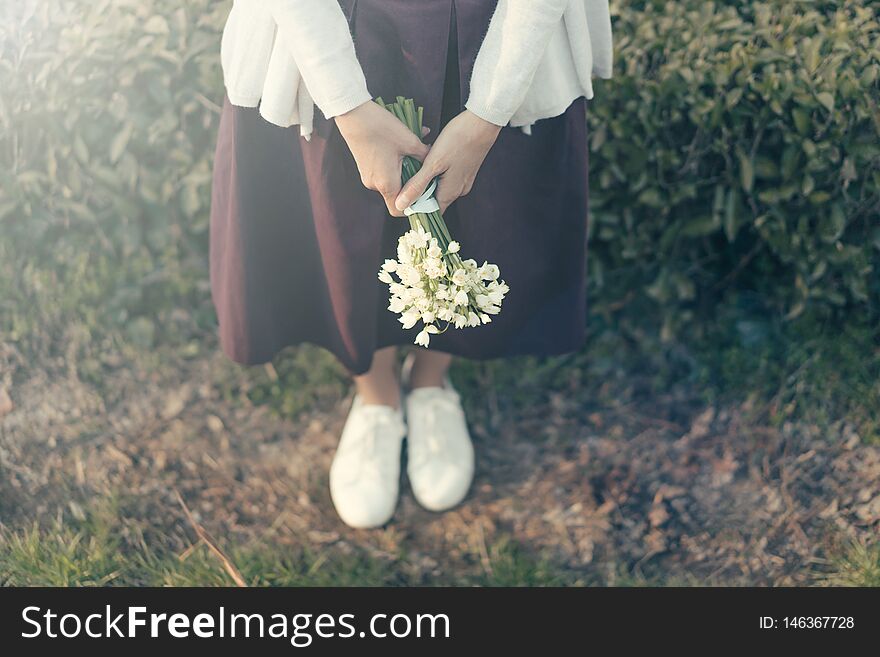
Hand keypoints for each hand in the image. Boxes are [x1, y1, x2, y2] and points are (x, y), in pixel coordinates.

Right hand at [335, 100, 429, 216]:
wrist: (353, 115)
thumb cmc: (381, 128)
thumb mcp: (409, 141)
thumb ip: (425, 156)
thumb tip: (434, 160)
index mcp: (386, 183)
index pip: (399, 210)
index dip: (412, 207)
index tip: (424, 195)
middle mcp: (375, 184)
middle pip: (397, 194)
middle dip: (411, 182)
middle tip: (424, 170)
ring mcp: (368, 176)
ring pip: (391, 180)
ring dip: (404, 170)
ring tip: (413, 152)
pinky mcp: (365, 167)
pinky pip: (383, 172)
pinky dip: (394, 164)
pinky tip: (401, 147)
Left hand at [395, 110, 501, 214]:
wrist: (482, 122)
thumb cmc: (458, 140)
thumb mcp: (433, 163)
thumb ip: (417, 185)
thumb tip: (402, 205)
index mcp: (450, 193)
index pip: (430, 212)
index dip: (416, 207)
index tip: (404, 196)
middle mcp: (458, 190)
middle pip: (433, 198)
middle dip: (420, 189)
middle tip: (409, 173)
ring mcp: (463, 180)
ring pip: (439, 185)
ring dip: (427, 176)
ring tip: (420, 161)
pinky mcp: (464, 170)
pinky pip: (446, 176)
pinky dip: (436, 169)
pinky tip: (432, 155)